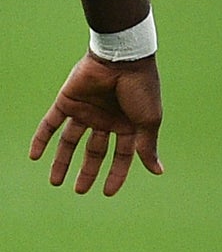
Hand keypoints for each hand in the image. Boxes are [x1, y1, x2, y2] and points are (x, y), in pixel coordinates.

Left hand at [29, 53, 164, 195]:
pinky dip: (41, 140)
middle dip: (86, 171)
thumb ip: (147, 147)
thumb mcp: (148, 121)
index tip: (107, 193)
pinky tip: (34, 156)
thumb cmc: (141, 89)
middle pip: (93, 150)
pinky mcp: (67, 102)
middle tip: (79, 191)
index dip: (115, 174)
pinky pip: (50, 124)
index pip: (121, 155)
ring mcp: (86, 111)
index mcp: (128, 124)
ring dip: (62, 161)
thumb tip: (158, 171)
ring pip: (70, 141)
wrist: (122, 58)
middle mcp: (106, 119)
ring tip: (54, 182)